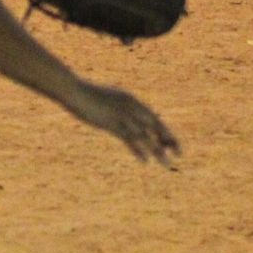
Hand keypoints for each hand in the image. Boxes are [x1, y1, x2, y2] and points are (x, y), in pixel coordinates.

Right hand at [63, 79, 178, 164]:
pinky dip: (138, 150)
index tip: (172, 143)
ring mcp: (121, 115)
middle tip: (179, 153)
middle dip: (167, 139)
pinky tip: (146, 161)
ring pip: (145, 135)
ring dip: (157, 150)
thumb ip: (116, 106)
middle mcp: (130, 106)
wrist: (73, 89)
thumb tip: (120, 116)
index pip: (153, 117)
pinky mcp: (111, 123)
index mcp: (130, 99)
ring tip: (167, 163)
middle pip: (154, 125)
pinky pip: (129, 139)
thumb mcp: (106, 99)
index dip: (164, 130)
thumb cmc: (86, 94)